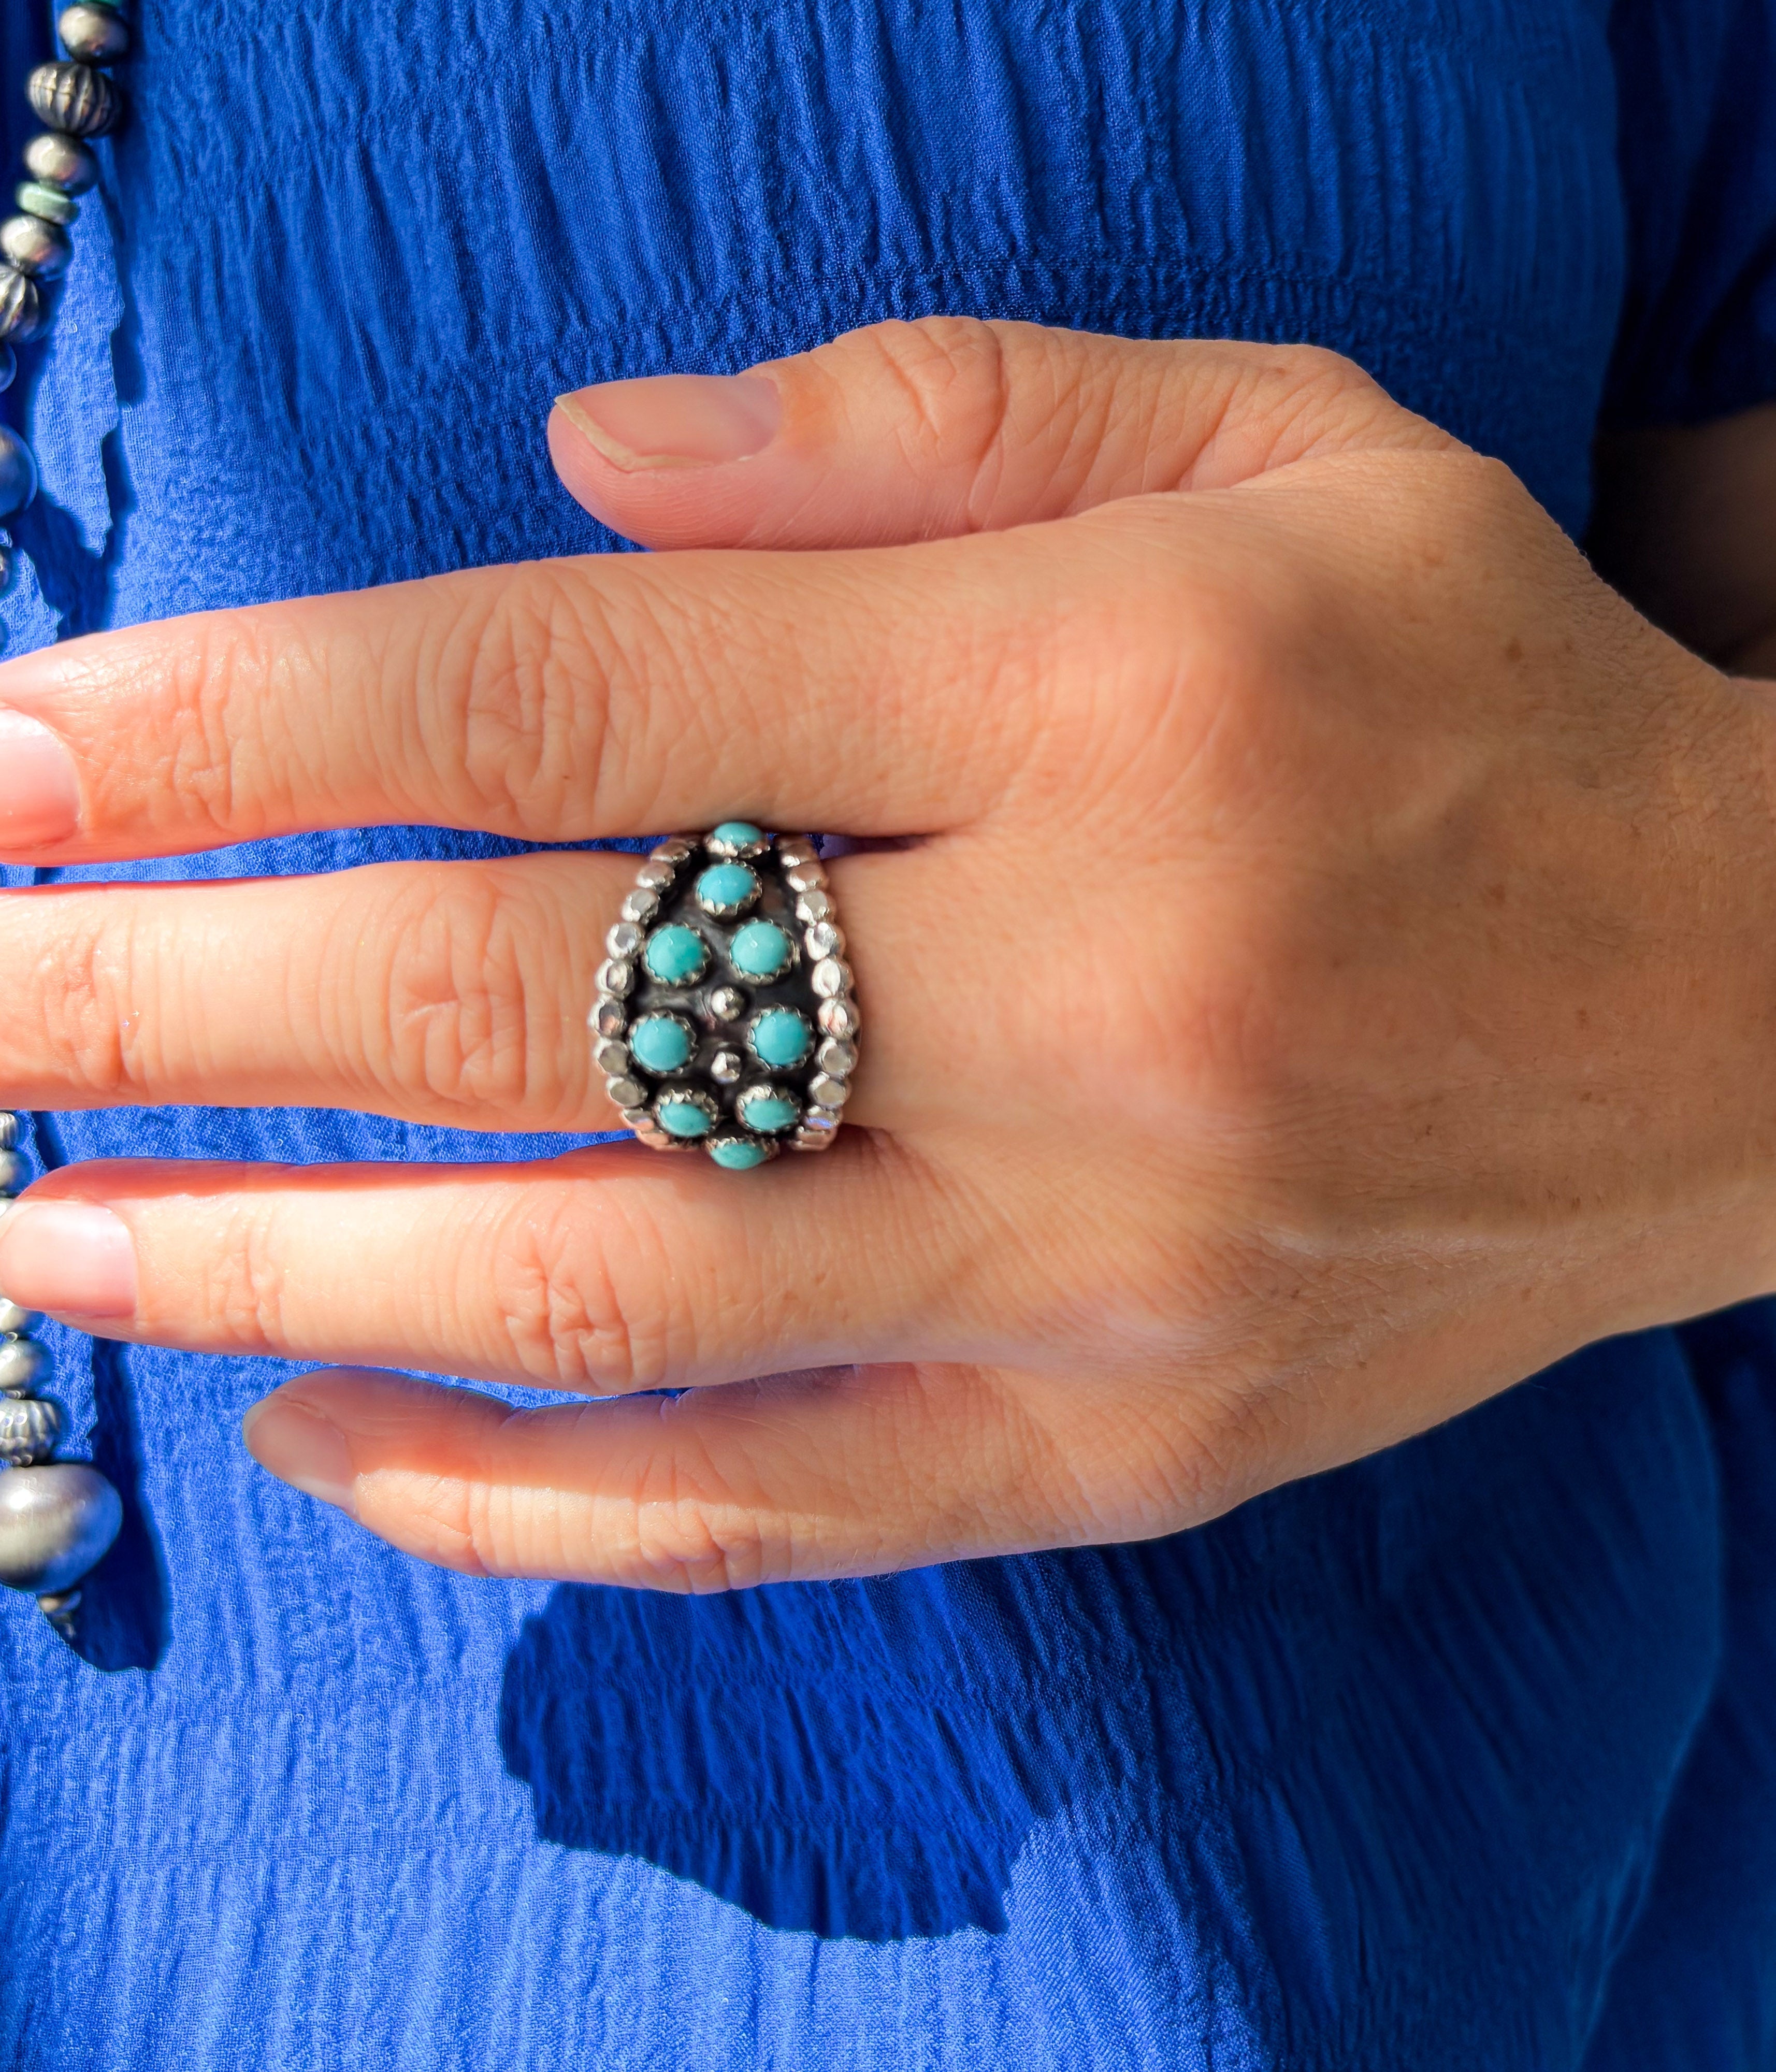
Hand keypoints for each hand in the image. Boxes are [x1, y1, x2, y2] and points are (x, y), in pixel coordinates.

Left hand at [0, 318, 1768, 1589]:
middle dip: (158, 1012)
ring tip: (34, 1237)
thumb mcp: (1274, 446)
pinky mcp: (1116, 1454)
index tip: (10, 763)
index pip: (564, 704)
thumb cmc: (1482, 694)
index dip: (237, 732)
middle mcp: (1089, 1002)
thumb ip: (919, 424)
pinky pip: (755, 1503)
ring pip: (599, 1296)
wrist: (1738, 1014)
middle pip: (515, 1011)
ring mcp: (1096, 1273)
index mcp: (1106, 697)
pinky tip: (313, 1430)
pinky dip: (503, 1491)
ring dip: (265, 1269)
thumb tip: (571, 462)